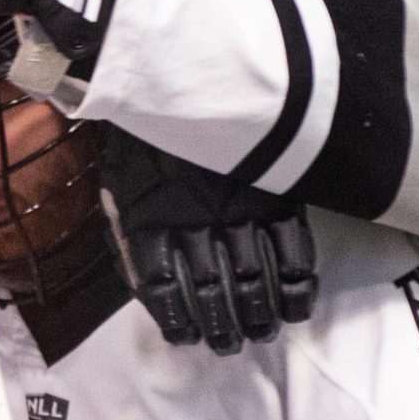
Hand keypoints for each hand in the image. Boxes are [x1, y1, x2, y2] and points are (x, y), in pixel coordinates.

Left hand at [98, 128, 317, 353]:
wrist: (183, 72)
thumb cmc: (148, 131)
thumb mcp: (120, 176)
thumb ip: (127, 225)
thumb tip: (138, 275)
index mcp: (151, 218)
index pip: (160, 285)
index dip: (174, 317)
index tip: (185, 337)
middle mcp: (195, 222)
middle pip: (210, 290)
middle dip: (222, 325)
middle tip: (229, 346)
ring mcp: (239, 209)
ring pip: (252, 278)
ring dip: (258, 315)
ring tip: (262, 335)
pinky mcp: (275, 195)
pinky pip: (292, 249)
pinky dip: (298, 284)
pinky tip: (298, 306)